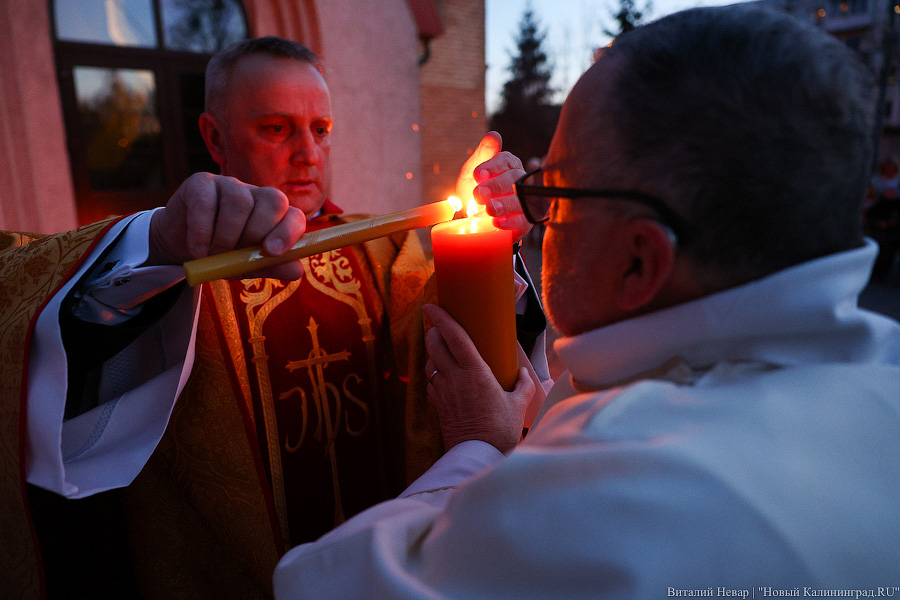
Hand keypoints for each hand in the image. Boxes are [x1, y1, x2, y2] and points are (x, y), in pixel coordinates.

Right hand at [148, 173, 306, 279]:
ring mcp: (231, 184)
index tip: (271, 252)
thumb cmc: (224, 256)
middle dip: (256, 234)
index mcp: (276, 215)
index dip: (288, 233)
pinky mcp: (202, 182)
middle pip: (274, 201)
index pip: (295, 216)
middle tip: (234, 257)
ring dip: (227, 237)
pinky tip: (198, 250)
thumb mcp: (249, 266)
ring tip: (214, 256)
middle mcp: (258, 194)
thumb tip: (297, 271)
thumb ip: (272, 267)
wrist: (183, 248)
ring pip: (240, 201)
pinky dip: (202, 232)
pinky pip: (206, 202)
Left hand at [423, 304, 533, 453]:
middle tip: (440, 327)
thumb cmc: (500, 430)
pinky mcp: (437, 405)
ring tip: (443, 350)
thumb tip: (525, 373)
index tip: (431, 306)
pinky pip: (430, 382)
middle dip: (433, 332)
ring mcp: (443, 392)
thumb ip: (523, 385)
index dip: (441, 318)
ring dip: (433, 353)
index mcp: (475, 373)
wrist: (477, 456)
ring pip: (430, 362)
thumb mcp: (518, 405)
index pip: (454, 337)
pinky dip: (435, 374)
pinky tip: (445, 377)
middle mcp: (455, 378)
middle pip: (434, 345)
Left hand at [455, 132, 531, 242]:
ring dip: (504, 204)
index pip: (506, 160)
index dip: (492, 166)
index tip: (477, 174)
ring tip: (489, 208)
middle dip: (496, 186)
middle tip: (478, 194)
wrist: (473, 220)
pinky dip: (510, 222)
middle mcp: (520, 182)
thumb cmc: (476, 191)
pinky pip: (523, 222)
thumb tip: (494, 135)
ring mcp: (525, 202)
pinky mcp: (525, 223)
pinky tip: (497, 222)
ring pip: (521, 200)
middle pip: (514, 179)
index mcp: (509, 165)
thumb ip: (482, 154)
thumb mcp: (471, 172)